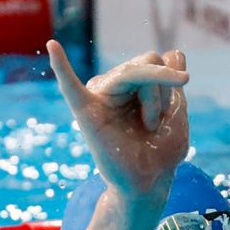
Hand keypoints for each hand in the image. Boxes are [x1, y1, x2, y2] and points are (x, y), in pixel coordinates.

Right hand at [46, 40, 189, 195]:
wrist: (151, 182)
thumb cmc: (162, 151)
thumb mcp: (176, 112)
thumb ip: (171, 81)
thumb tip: (174, 52)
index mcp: (133, 84)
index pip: (156, 59)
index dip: (172, 82)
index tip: (170, 110)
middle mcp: (114, 86)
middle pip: (146, 62)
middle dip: (162, 92)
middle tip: (157, 123)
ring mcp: (99, 96)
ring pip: (134, 72)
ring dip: (153, 102)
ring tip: (148, 127)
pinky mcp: (86, 113)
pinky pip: (70, 87)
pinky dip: (61, 67)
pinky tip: (53, 47)